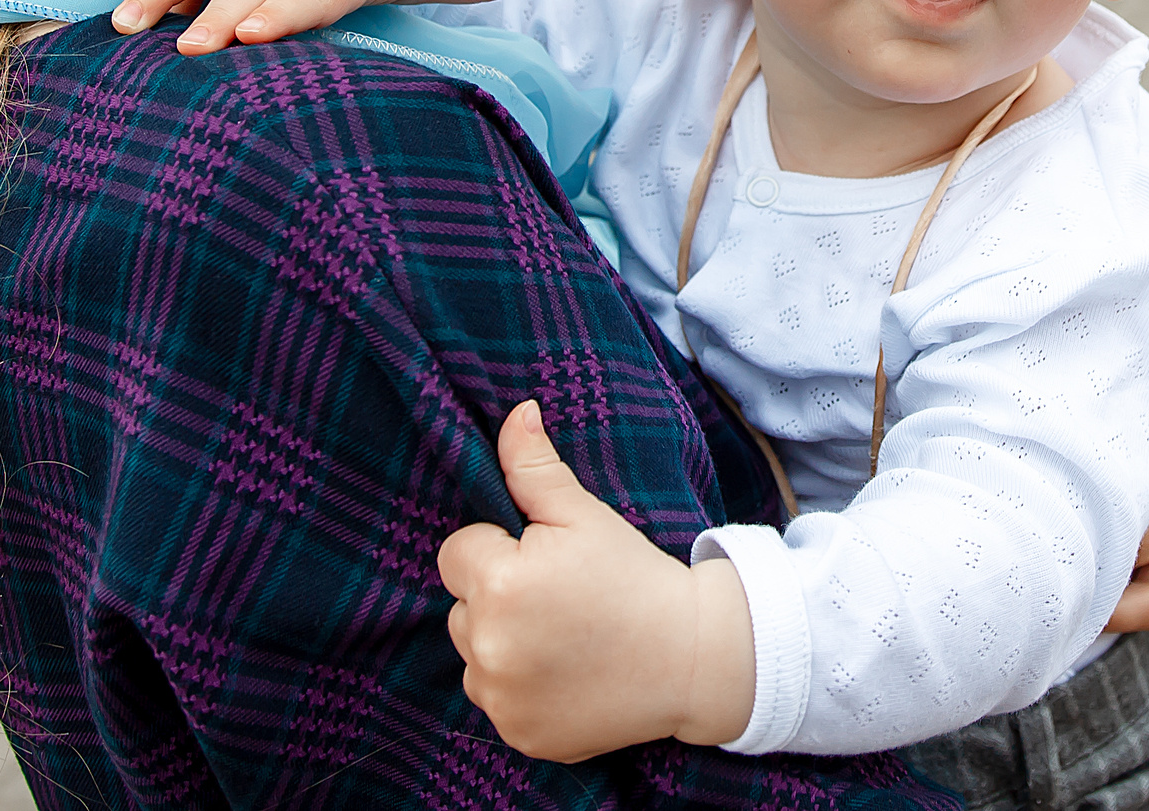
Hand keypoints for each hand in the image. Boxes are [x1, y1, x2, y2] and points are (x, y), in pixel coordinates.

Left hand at [437, 402, 756, 760]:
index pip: (456, 552)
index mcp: (500, 583)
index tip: (545, 559)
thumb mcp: (586, 516)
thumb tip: (515, 414)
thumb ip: (534, 467)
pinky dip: (521, 687)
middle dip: (497, 595)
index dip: (499, 548)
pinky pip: (495, 698)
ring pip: (474, 654)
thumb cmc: (635, 577)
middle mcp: (489, 646)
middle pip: (461, 605)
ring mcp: (501, 698)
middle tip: (560, 596)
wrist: (691, 658)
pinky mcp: (517, 734)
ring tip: (564, 635)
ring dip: (503, 642)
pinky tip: (567, 673)